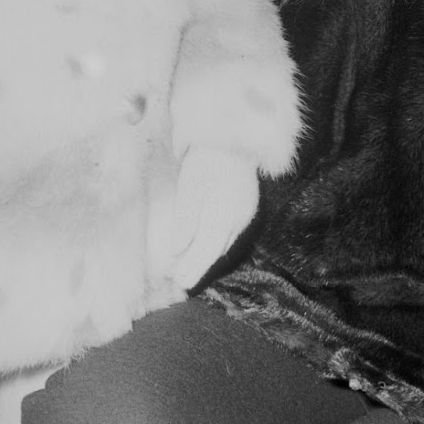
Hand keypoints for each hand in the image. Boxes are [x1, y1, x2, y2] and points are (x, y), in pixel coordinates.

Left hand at [167, 146, 257, 290]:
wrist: (234, 140)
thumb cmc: (205, 161)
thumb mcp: (189, 189)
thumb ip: (185, 221)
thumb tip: (175, 252)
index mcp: (220, 218)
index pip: (205, 253)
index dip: (192, 269)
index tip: (179, 283)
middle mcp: (236, 221)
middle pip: (215, 252)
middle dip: (198, 267)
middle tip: (180, 280)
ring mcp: (245, 215)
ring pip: (224, 244)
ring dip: (208, 256)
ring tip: (190, 266)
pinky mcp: (248, 208)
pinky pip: (231, 234)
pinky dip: (217, 243)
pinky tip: (207, 245)